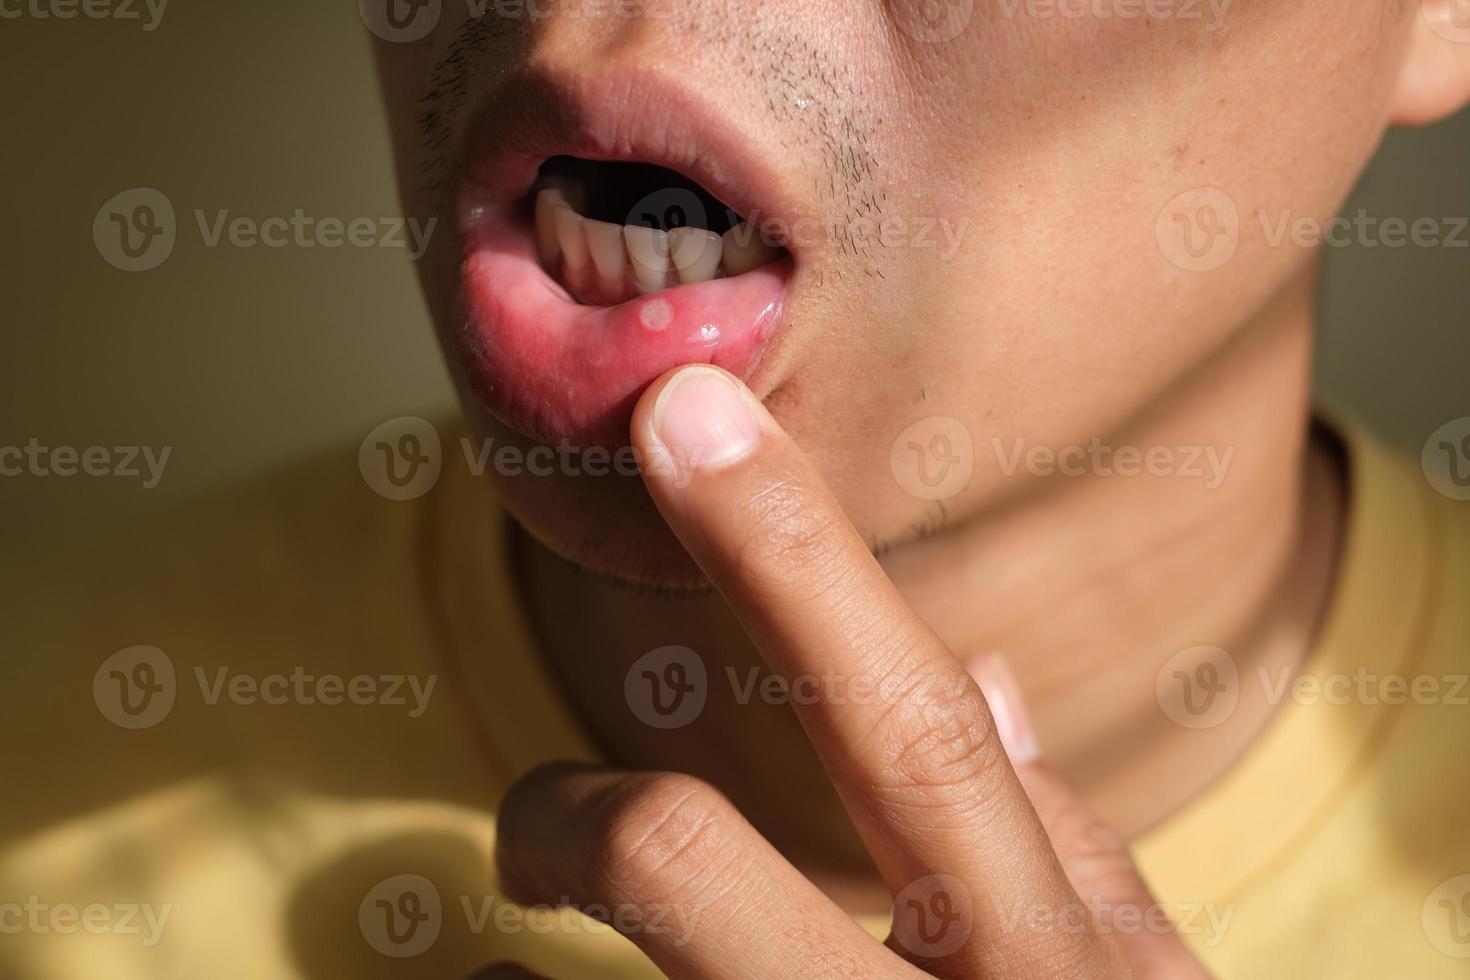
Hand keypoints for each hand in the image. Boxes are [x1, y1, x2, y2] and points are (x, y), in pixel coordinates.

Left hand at [493, 365, 1212, 978]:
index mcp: (1049, 967)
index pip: (912, 725)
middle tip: (542, 774)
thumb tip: (999, 677)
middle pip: (695, 858)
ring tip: (520, 915)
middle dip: (587, 795)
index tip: (682, 414)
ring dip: (527, 952)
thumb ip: (1070, 852)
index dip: (793, 554)